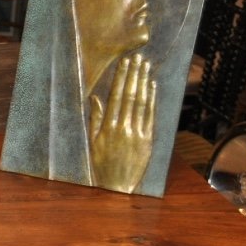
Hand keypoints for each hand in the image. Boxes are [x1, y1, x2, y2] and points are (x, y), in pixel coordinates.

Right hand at [89, 53, 155, 192]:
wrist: (117, 187)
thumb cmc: (102, 165)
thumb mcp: (93, 143)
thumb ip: (95, 119)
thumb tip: (95, 98)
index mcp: (107, 128)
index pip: (116, 97)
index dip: (121, 78)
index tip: (124, 63)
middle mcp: (122, 128)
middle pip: (130, 96)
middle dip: (134, 75)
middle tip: (137, 58)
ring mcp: (136, 134)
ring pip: (141, 103)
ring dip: (144, 83)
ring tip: (145, 67)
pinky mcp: (148, 140)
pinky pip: (150, 116)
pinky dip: (152, 99)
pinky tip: (152, 86)